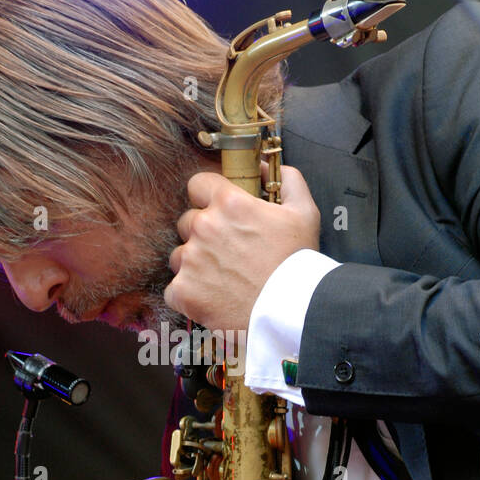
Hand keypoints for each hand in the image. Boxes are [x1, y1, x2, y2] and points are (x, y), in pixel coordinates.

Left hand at [163, 163, 319, 333]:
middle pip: (188, 221)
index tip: (220, 211)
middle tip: (228, 252)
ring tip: (222, 278)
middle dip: (203, 233)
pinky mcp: (183, 291)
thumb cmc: (297, 264)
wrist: (291, 312)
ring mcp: (190, 260)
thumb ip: (287, 180)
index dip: (208, 196)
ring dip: (194, 263)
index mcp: (229, 203)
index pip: (198, 184)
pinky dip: (189, 293)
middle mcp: (204, 227)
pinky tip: (213, 298)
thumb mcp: (305, 212)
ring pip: (179, 254)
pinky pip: (175, 287)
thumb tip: (264, 166)